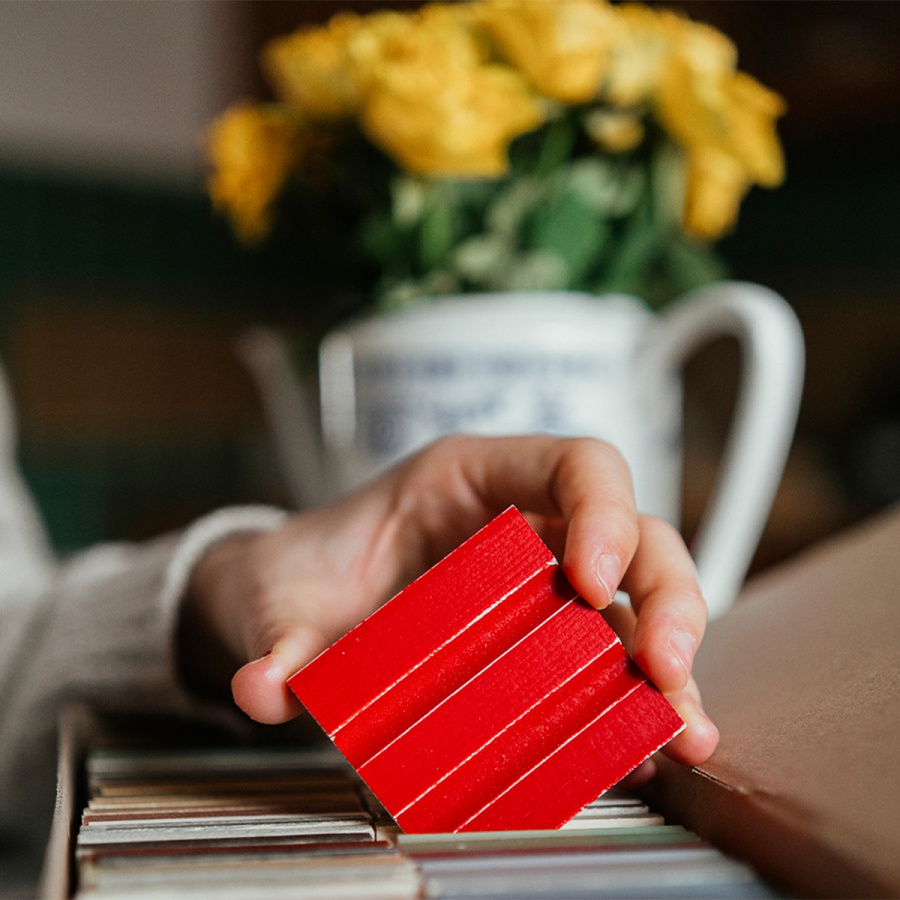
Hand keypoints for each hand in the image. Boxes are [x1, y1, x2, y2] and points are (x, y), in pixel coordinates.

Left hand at [183, 435, 717, 767]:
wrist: (294, 605)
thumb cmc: (302, 574)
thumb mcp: (282, 597)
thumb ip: (279, 638)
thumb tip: (267, 687)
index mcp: (469, 478)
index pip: (573, 463)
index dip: (603, 510)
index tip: (594, 580)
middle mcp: (522, 525)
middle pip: (633, 534)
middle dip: (662, 595)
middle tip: (663, 667)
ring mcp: (539, 586)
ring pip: (635, 601)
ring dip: (667, 662)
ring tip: (681, 728)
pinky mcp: (540, 642)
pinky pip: (606, 660)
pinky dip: (634, 701)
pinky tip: (650, 747)